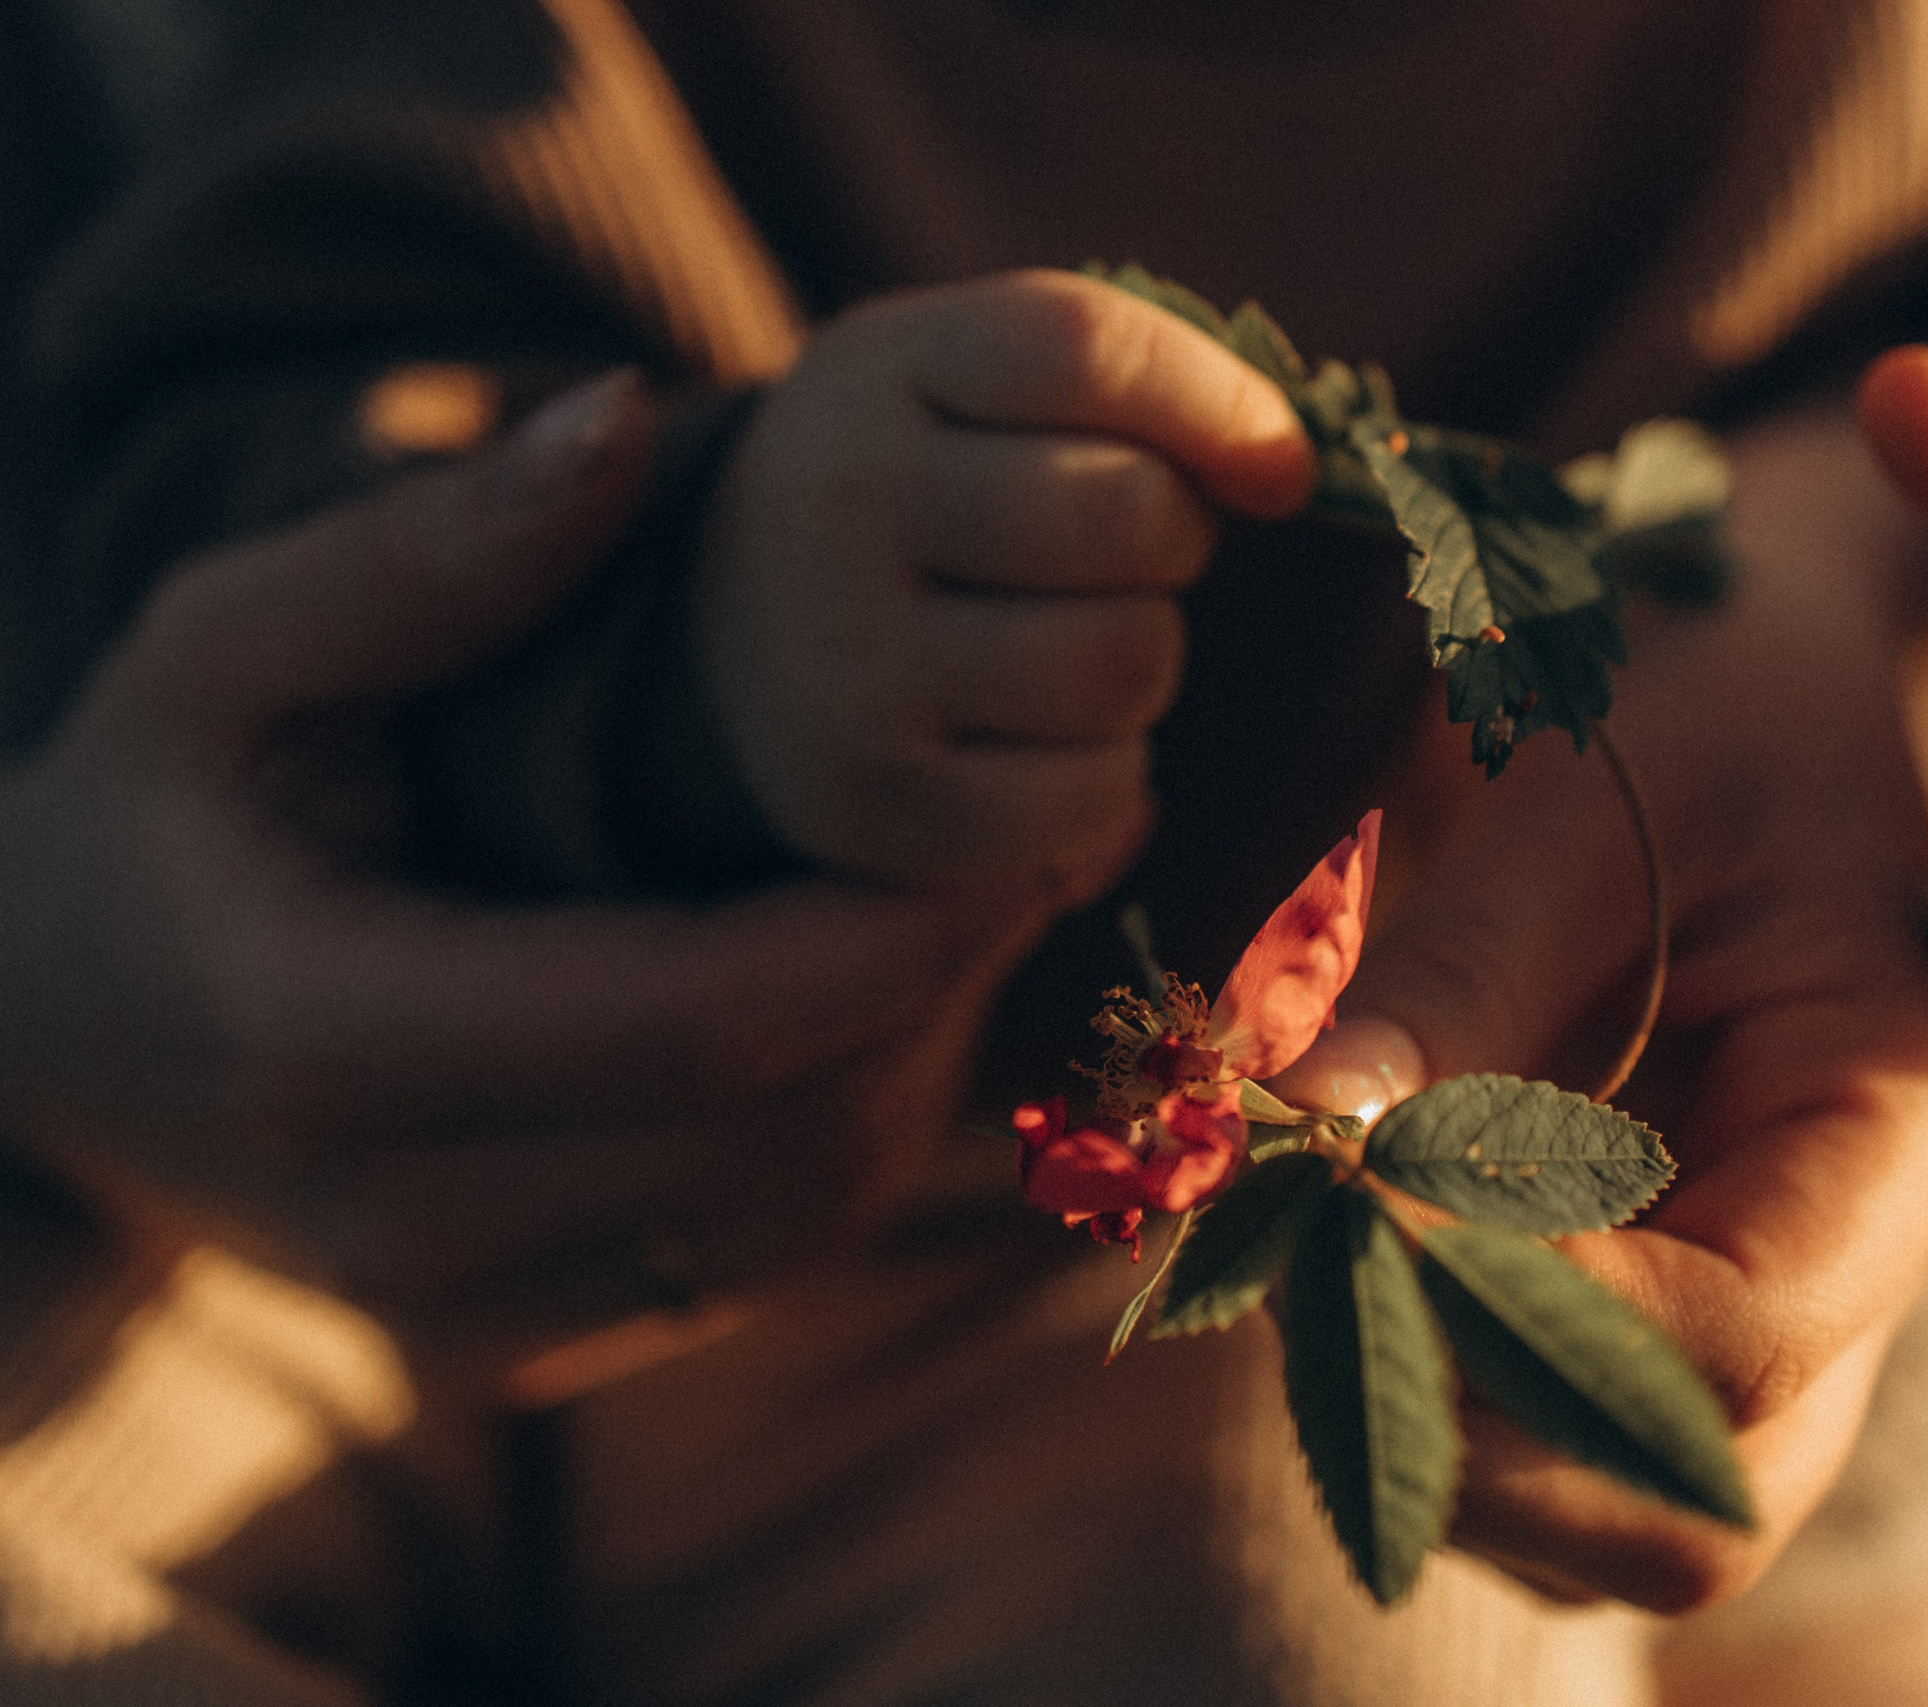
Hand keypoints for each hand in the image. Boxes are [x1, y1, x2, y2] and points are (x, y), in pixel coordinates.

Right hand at [0, 375, 1055, 1382]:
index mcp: (333, 1045)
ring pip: (798, 1208)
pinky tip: (894, 993)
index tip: (1042, 810)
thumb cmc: (156, 810)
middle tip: (1061, 828)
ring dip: (926, 1055)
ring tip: (993, 894)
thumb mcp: (226, 647)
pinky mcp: (523, 1341)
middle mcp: (407, 1224)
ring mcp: (469, 1310)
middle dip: (950, 983)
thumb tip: (623, 420)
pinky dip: (859, 1126)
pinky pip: (757, 1254)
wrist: (60, 1032)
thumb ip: (424, 554)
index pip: (706, 1024)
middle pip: (785, 1130)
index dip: (904, 928)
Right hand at [699, 268, 1314, 893]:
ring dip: (1142, 656)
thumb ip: (1137, 383)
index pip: (1083, 349)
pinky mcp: (879, 806)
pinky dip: (1108, 772)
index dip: (1216, 404)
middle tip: (1126, 556)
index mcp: (881, 367)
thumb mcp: (981, 385)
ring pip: (1123, 660)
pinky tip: (1040, 740)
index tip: (1276, 466)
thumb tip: (1291, 466)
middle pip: (1128, 515)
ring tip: (1068, 642)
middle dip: (1176, 539)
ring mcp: (847, 665)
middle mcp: (840, 504)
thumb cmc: (929, 490)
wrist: (734, 643)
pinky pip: (1093, 792)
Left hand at [1274, 409, 1927, 1611]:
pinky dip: (1431, 1398)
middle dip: (1477, 1422)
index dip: (1527, 1316)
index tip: (1347, 1209)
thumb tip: (1294, 1141)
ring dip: (1442, 1431)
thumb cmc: (1688, 694)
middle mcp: (1867, 1251)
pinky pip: (1558, 1450)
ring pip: (1623, 1522)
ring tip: (1311, 1254)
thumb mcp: (1578, 802)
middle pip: (1702, 1503)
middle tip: (1306, 1265)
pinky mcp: (1670, 1302)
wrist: (1742, 667)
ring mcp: (1775, 1299)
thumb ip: (1451, 977)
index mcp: (1907, 1114)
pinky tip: (1343, 1253)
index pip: (1741, 1337)